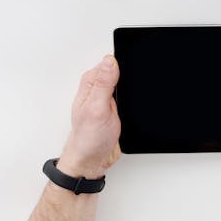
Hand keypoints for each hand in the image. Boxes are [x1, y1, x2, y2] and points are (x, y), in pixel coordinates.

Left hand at [57, 55, 121, 178]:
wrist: (92, 160)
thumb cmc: (88, 139)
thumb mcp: (97, 108)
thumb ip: (104, 83)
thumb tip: (110, 60)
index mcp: (90, 83)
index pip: (109, 62)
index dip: (122, 65)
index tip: (126, 77)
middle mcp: (97, 88)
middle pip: (119, 71)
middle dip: (128, 78)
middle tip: (126, 95)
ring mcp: (106, 98)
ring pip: (125, 83)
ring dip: (131, 90)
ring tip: (127, 103)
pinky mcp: (115, 107)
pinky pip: (128, 96)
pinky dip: (132, 100)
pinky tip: (130, 108)